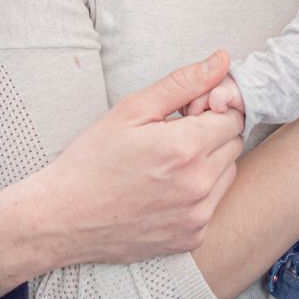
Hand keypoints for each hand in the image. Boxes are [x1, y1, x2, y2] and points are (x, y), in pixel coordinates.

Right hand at [0, 50, 244, 274]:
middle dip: (211, 134)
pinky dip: (199, 193)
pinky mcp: (192, 237)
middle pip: (234, 144)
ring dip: (209, 163)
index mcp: (185, 147)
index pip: (232, 116)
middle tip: (173, 135)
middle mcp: (198, 184)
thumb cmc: (92, 160)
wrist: (64, 217)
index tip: (186, 113)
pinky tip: (165, 189)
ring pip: (228, 174)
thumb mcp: (132, 110)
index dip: (211, 108)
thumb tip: (221, 61)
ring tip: (168, 163)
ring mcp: (197, 216)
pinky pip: (213, 204)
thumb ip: (183, 83)